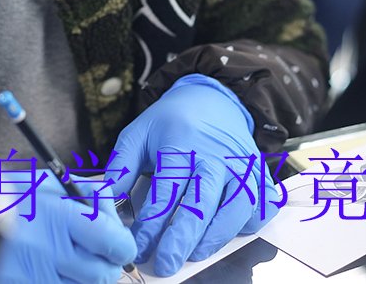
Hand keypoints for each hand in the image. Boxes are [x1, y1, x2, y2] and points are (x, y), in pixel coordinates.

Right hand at [0, 176, 135, 283]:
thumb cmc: (8, 196)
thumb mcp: (47, 183)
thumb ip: (85, 195)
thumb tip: (113, 217)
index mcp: (56, 215)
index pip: (111, 240)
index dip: (122, 244)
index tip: (121, 245)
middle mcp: (46, 249)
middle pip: (102, 272)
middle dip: (107, 265)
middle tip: (100, 255)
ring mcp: (34, 275)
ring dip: (86, 278)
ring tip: (70, 260)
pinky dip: (65, 283)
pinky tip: (54, 270)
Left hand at [107, 74, 280, 276]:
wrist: (212, 101)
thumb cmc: (171, 122)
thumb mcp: (138, 133)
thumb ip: (121, 167)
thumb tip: (106, 201)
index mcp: (181, 145)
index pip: (166, 191)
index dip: (151, 224)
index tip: (137, 246)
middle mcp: (216, 157)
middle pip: (201, 203)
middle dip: (182, 239)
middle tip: (165, 264)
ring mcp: (242, 167)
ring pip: (235, 209)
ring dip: (214, 237)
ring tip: (193, 255)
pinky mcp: (260, 176)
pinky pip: (259, 208)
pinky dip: (247, 225)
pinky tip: (226, 235)